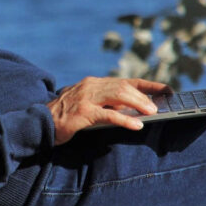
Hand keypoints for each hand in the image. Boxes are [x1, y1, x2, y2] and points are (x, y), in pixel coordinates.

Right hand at [46, 77, 171, 144]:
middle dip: (144, 95)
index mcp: (93, 83)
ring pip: (118, 96)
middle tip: (158, 105)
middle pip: (124, 86)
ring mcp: (86, 97)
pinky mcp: (83, 112)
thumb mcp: (86, 105)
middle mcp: (91, 86)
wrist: (39, 122)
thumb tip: (129, 109)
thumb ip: (104, 104)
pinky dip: (125, 119)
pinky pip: (109, 115)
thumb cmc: (64, 117)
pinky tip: (136, 125)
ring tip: (152, 112)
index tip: (165, 89)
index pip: (125, 81)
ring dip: (138, 104)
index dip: (147, 85)